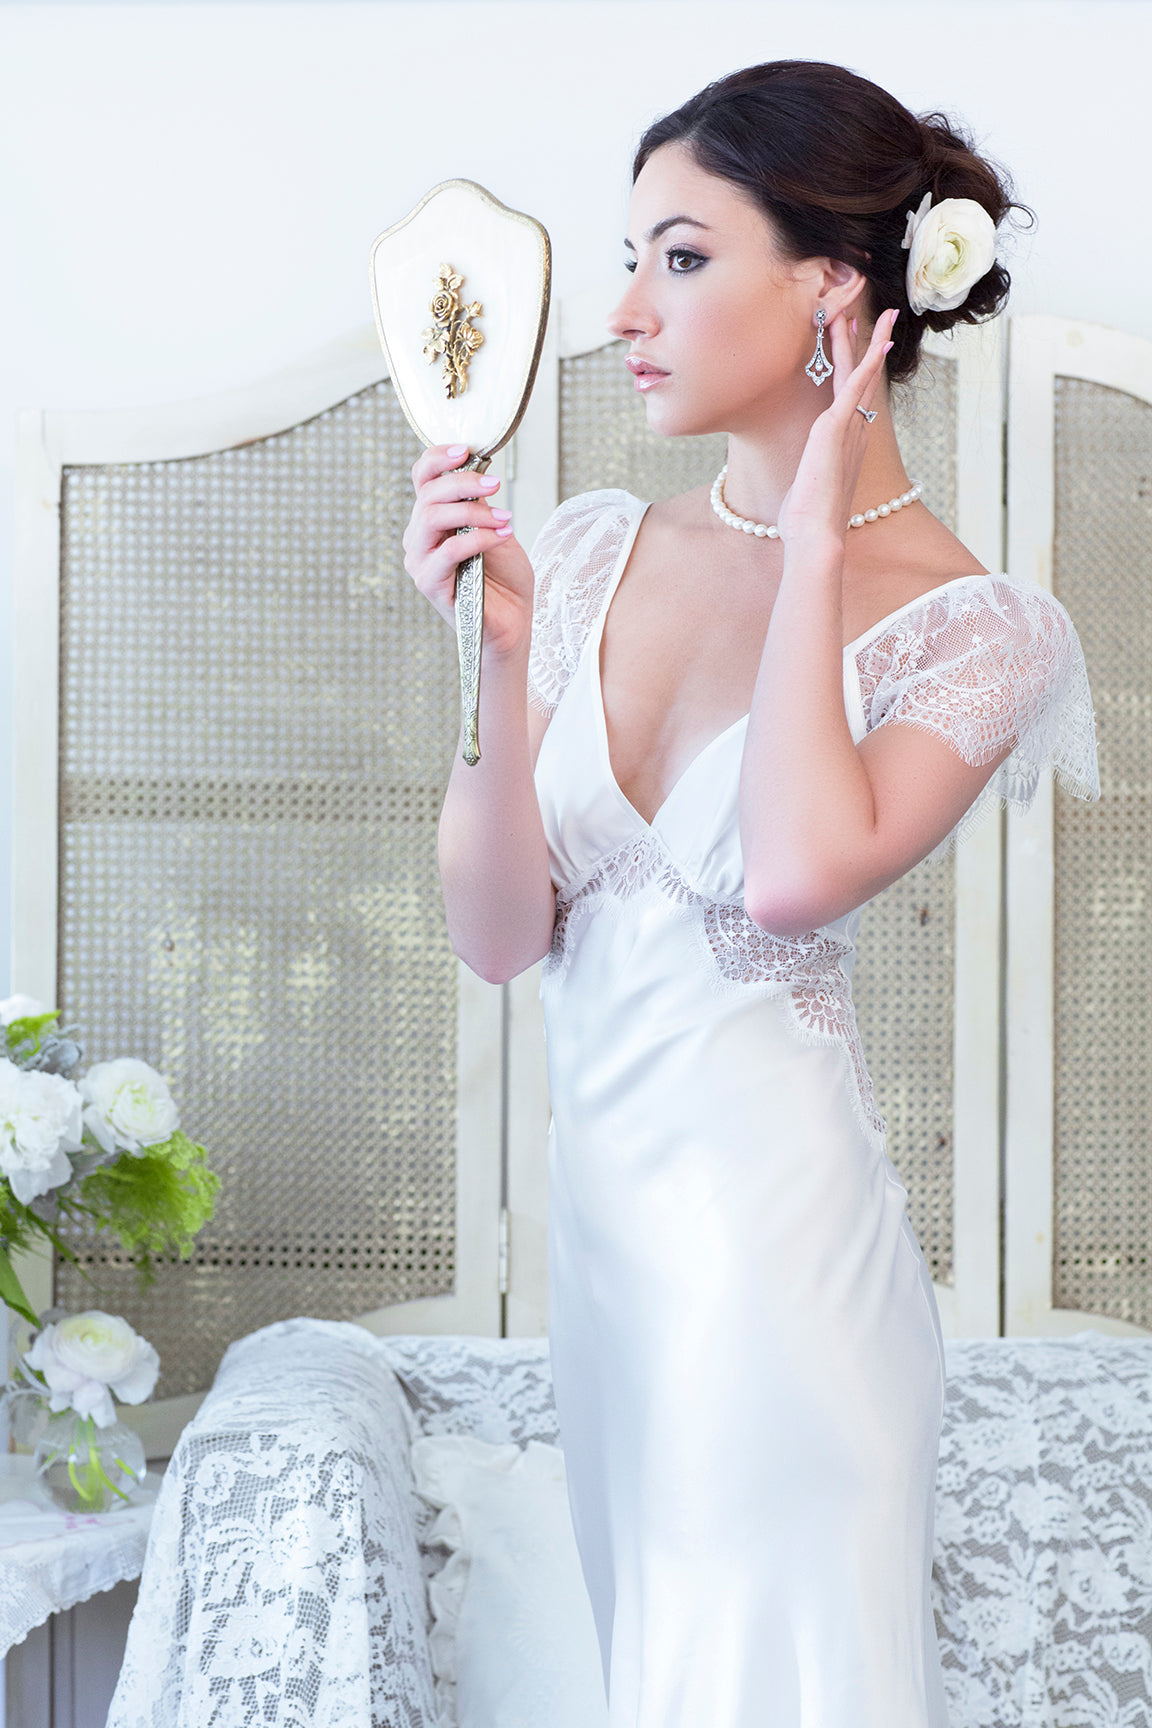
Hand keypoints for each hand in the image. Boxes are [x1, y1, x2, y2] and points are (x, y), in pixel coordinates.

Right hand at [403, 444, 534, 656]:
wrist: (513, 622)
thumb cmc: (504, 579)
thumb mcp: (495, 528)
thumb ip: (479, 503)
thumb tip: (478, 472)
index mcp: (431, 521)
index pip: (422, 479)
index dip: (438, 458)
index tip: (465, 451)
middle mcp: (419, 539)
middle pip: (428, 495)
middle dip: (464, 483)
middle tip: (495, 485)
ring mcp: (420, 562)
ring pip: (432, 517)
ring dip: (472, 511)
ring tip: (505, 519)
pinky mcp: (429, 584)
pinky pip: (449, 550)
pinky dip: (478, 538)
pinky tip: (501, 537)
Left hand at [775, 308, 897, 547]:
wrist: (816, 537)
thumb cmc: (808, 521)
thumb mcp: (807, 489)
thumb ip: (809, 476)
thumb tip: (803, 483)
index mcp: (846, 443)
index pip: (851, 396)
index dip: (854, 367)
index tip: (854, 342)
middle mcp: (854, 432)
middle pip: (860, 379)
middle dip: (861, 344)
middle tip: (862, 313)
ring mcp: (848, 429)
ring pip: (857, 375)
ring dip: (862, 341)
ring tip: (864, 312)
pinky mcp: (836, 428)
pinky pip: (854, 387)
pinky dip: (865, 363)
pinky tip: (876, 341)